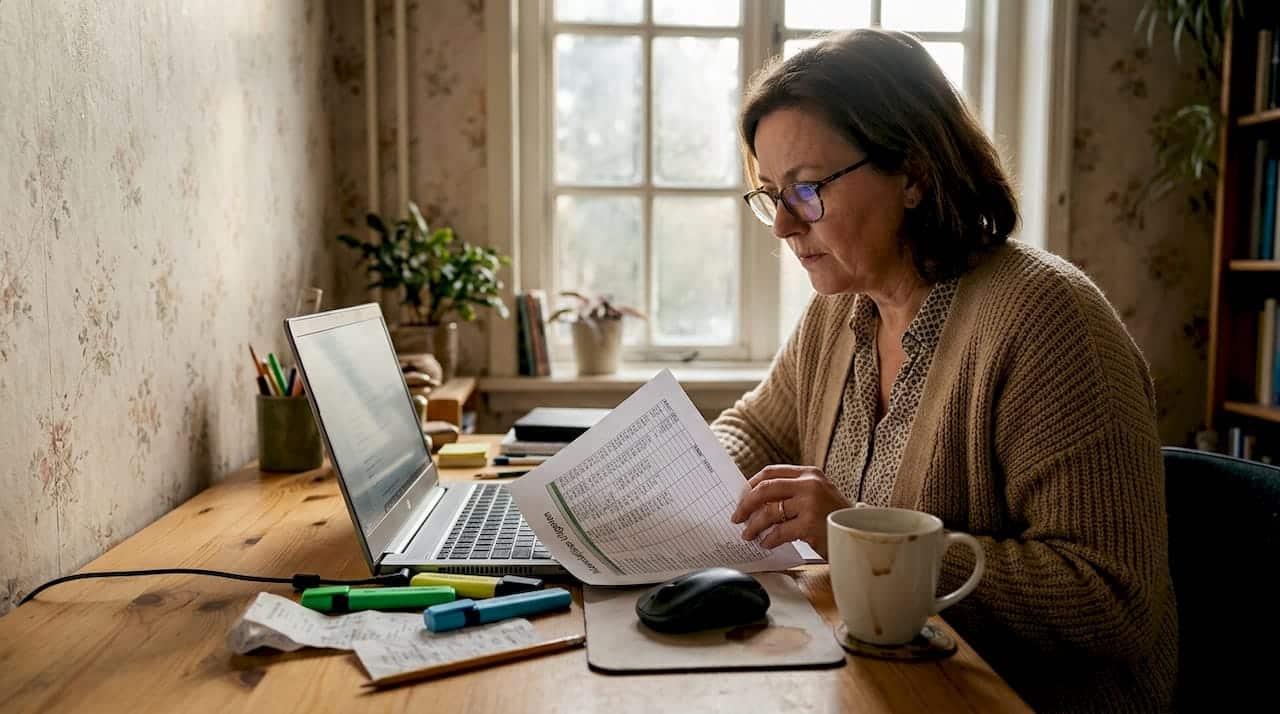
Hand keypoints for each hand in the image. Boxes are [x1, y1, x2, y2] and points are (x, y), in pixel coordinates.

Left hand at [730, 465, 849, 557]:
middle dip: (746, 504)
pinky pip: (779, 532)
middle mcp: (810, 484)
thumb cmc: (834, 517)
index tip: (742, 497)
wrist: (861, 533)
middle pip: (765, 489)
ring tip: (748, 535)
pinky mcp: (810, 524)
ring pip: (769, 512)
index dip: (752, 484)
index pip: (771, 472)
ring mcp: (810, 503)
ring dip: (754, 525)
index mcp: (809, 473)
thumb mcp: (817, 496)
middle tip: (737, 517)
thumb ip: (793, 493)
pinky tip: (766, 543)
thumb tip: (756, 501)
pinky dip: (769, 539)